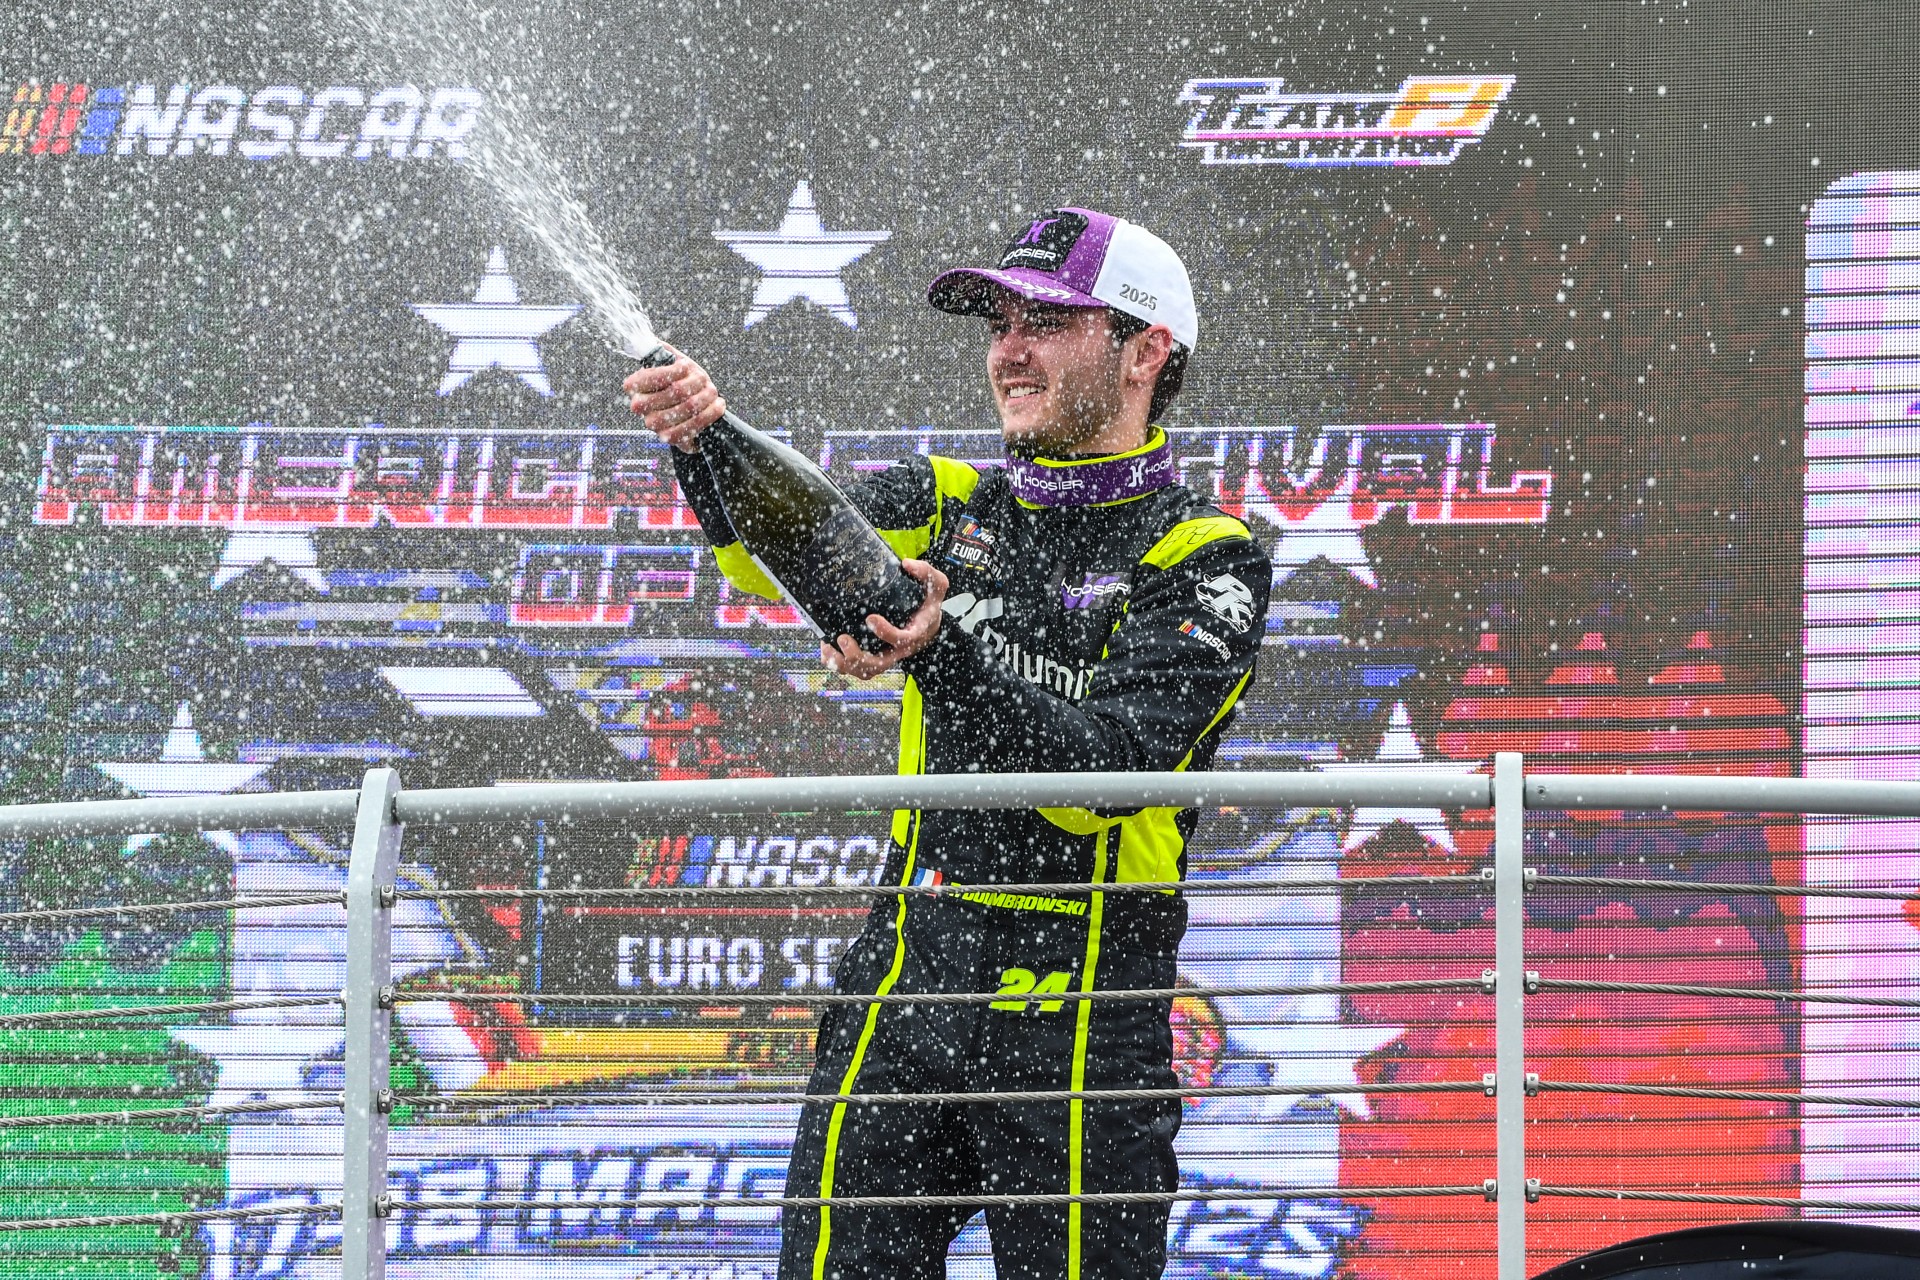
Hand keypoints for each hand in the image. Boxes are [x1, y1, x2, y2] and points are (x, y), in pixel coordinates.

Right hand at [624, 345, 727, 451]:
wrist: (682, 413)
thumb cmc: (676, 382)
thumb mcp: (667, 362)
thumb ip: (660, 350)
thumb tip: (653, 340)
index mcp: (634, 385)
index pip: (653, 376)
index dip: (674, 371)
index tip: (686, 366)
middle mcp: (639, 405)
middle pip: (677, 390)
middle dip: (697, 382)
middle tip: (704, 379)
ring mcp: (653, 423)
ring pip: (689, 406)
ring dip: (707, 396)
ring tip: (712, 391)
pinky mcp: (669, 438)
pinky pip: (694, 425)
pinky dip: (711, 413)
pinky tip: (717, 405)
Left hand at [820, 560, 949, 678]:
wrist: (927, 625)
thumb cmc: (927, 605)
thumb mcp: (936, 586)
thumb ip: (926, 573)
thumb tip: (906, 564)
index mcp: (914, 633)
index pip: (903, 639)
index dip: (886, 633)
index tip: (870, 618)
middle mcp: (898, 650)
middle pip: (878, 664)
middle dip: (857, 656)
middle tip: (843, 638)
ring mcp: (884, 655)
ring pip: (865, 671)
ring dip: (844, 663)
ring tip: (829, 646)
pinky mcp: (872, 657)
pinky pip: (854, 668)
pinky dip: (838, 662)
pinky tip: (827, 648)